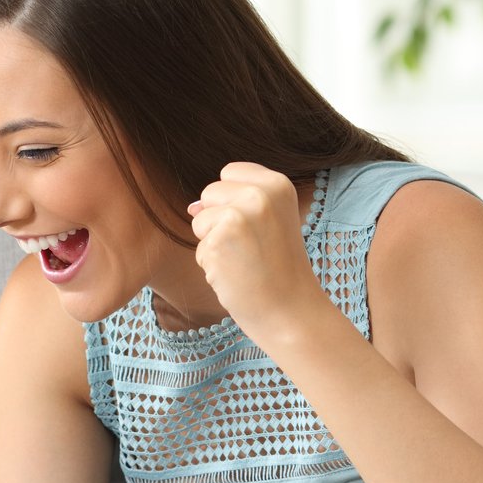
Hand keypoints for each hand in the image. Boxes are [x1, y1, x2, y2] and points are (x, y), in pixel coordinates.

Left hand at [187, 162, 328, 347]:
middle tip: (250, 246)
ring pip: (199, 220)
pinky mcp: (219, 241)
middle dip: (218, 220)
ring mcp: (239, 216)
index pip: (229, 172)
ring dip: (213, 244)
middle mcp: (259, 194)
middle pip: (209, 193)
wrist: (290, 310)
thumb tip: (192, 206)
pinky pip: (198, 249)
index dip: (232, 200)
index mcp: (277, 184)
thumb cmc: (278, 269)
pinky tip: (237, 275)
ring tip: (244, 260)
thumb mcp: (271, 221)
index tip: (256, 226)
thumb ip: (237, 203)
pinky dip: (211, 265)